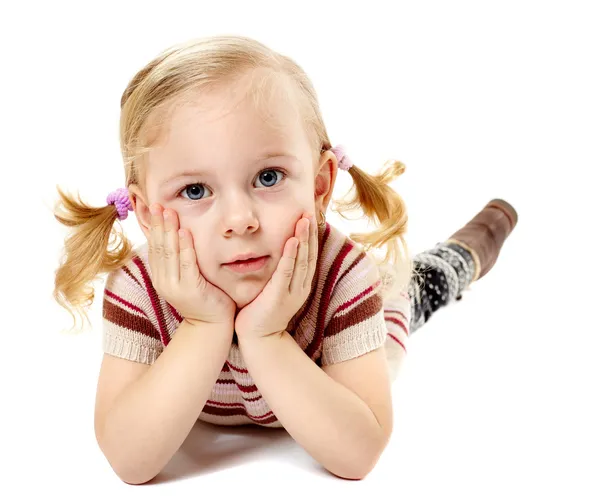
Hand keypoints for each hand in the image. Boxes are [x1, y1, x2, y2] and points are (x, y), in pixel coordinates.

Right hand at [148, 204, 235, 325]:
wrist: (212, 326)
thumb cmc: (205, 298)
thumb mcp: (189, 276)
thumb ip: (182, 259)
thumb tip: (181, 234)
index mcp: (162, 276)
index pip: (154, 247)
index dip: (153, 227)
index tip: (153, 208)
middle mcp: (164, 281)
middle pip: (159, 247)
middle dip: (158, 224)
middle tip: (157, 204)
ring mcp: (175, 286)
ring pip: (169, 253)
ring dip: (169, 231)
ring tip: (168, 212)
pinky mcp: (190, 290)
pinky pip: (186, 264)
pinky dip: (186, 247)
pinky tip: (185, 232)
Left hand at [235, 212, 317, 340]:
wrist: (259, 339)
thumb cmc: (262, 312)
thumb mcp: (274, 288)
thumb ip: (278, 272)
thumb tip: (277, 253)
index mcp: (301, 284)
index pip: (308, 255)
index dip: (310, 235)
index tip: (309, 216)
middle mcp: (300, 286)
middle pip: (309, 254)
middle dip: (309, 232)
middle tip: (309, 210)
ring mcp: (292, 291)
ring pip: (301, 260)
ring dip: (303, 239)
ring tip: (304, 220)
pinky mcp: (279, 296)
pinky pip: (286, 272)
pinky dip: (290, 256)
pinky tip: (292, 241)